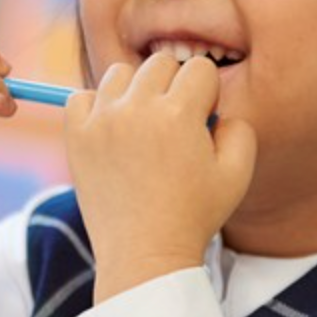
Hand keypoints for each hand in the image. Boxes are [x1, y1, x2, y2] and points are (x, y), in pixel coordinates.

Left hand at [64, 54, 256, 302]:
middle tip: (173, 124)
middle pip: (160, 63)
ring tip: (142, 126)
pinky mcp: (77, 136)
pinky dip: (96, 107)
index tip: (201, 121)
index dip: (207, 93)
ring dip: (134, 91)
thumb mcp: (237, 174)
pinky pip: (82, 97)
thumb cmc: (194, 215)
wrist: (144, 253)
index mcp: (179, 113)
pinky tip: (112, 132)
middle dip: (173, 86)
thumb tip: (216, 109)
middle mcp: (137, 109)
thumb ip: (240, 127)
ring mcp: (102, 120)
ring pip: (120, 73)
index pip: (199, 68)